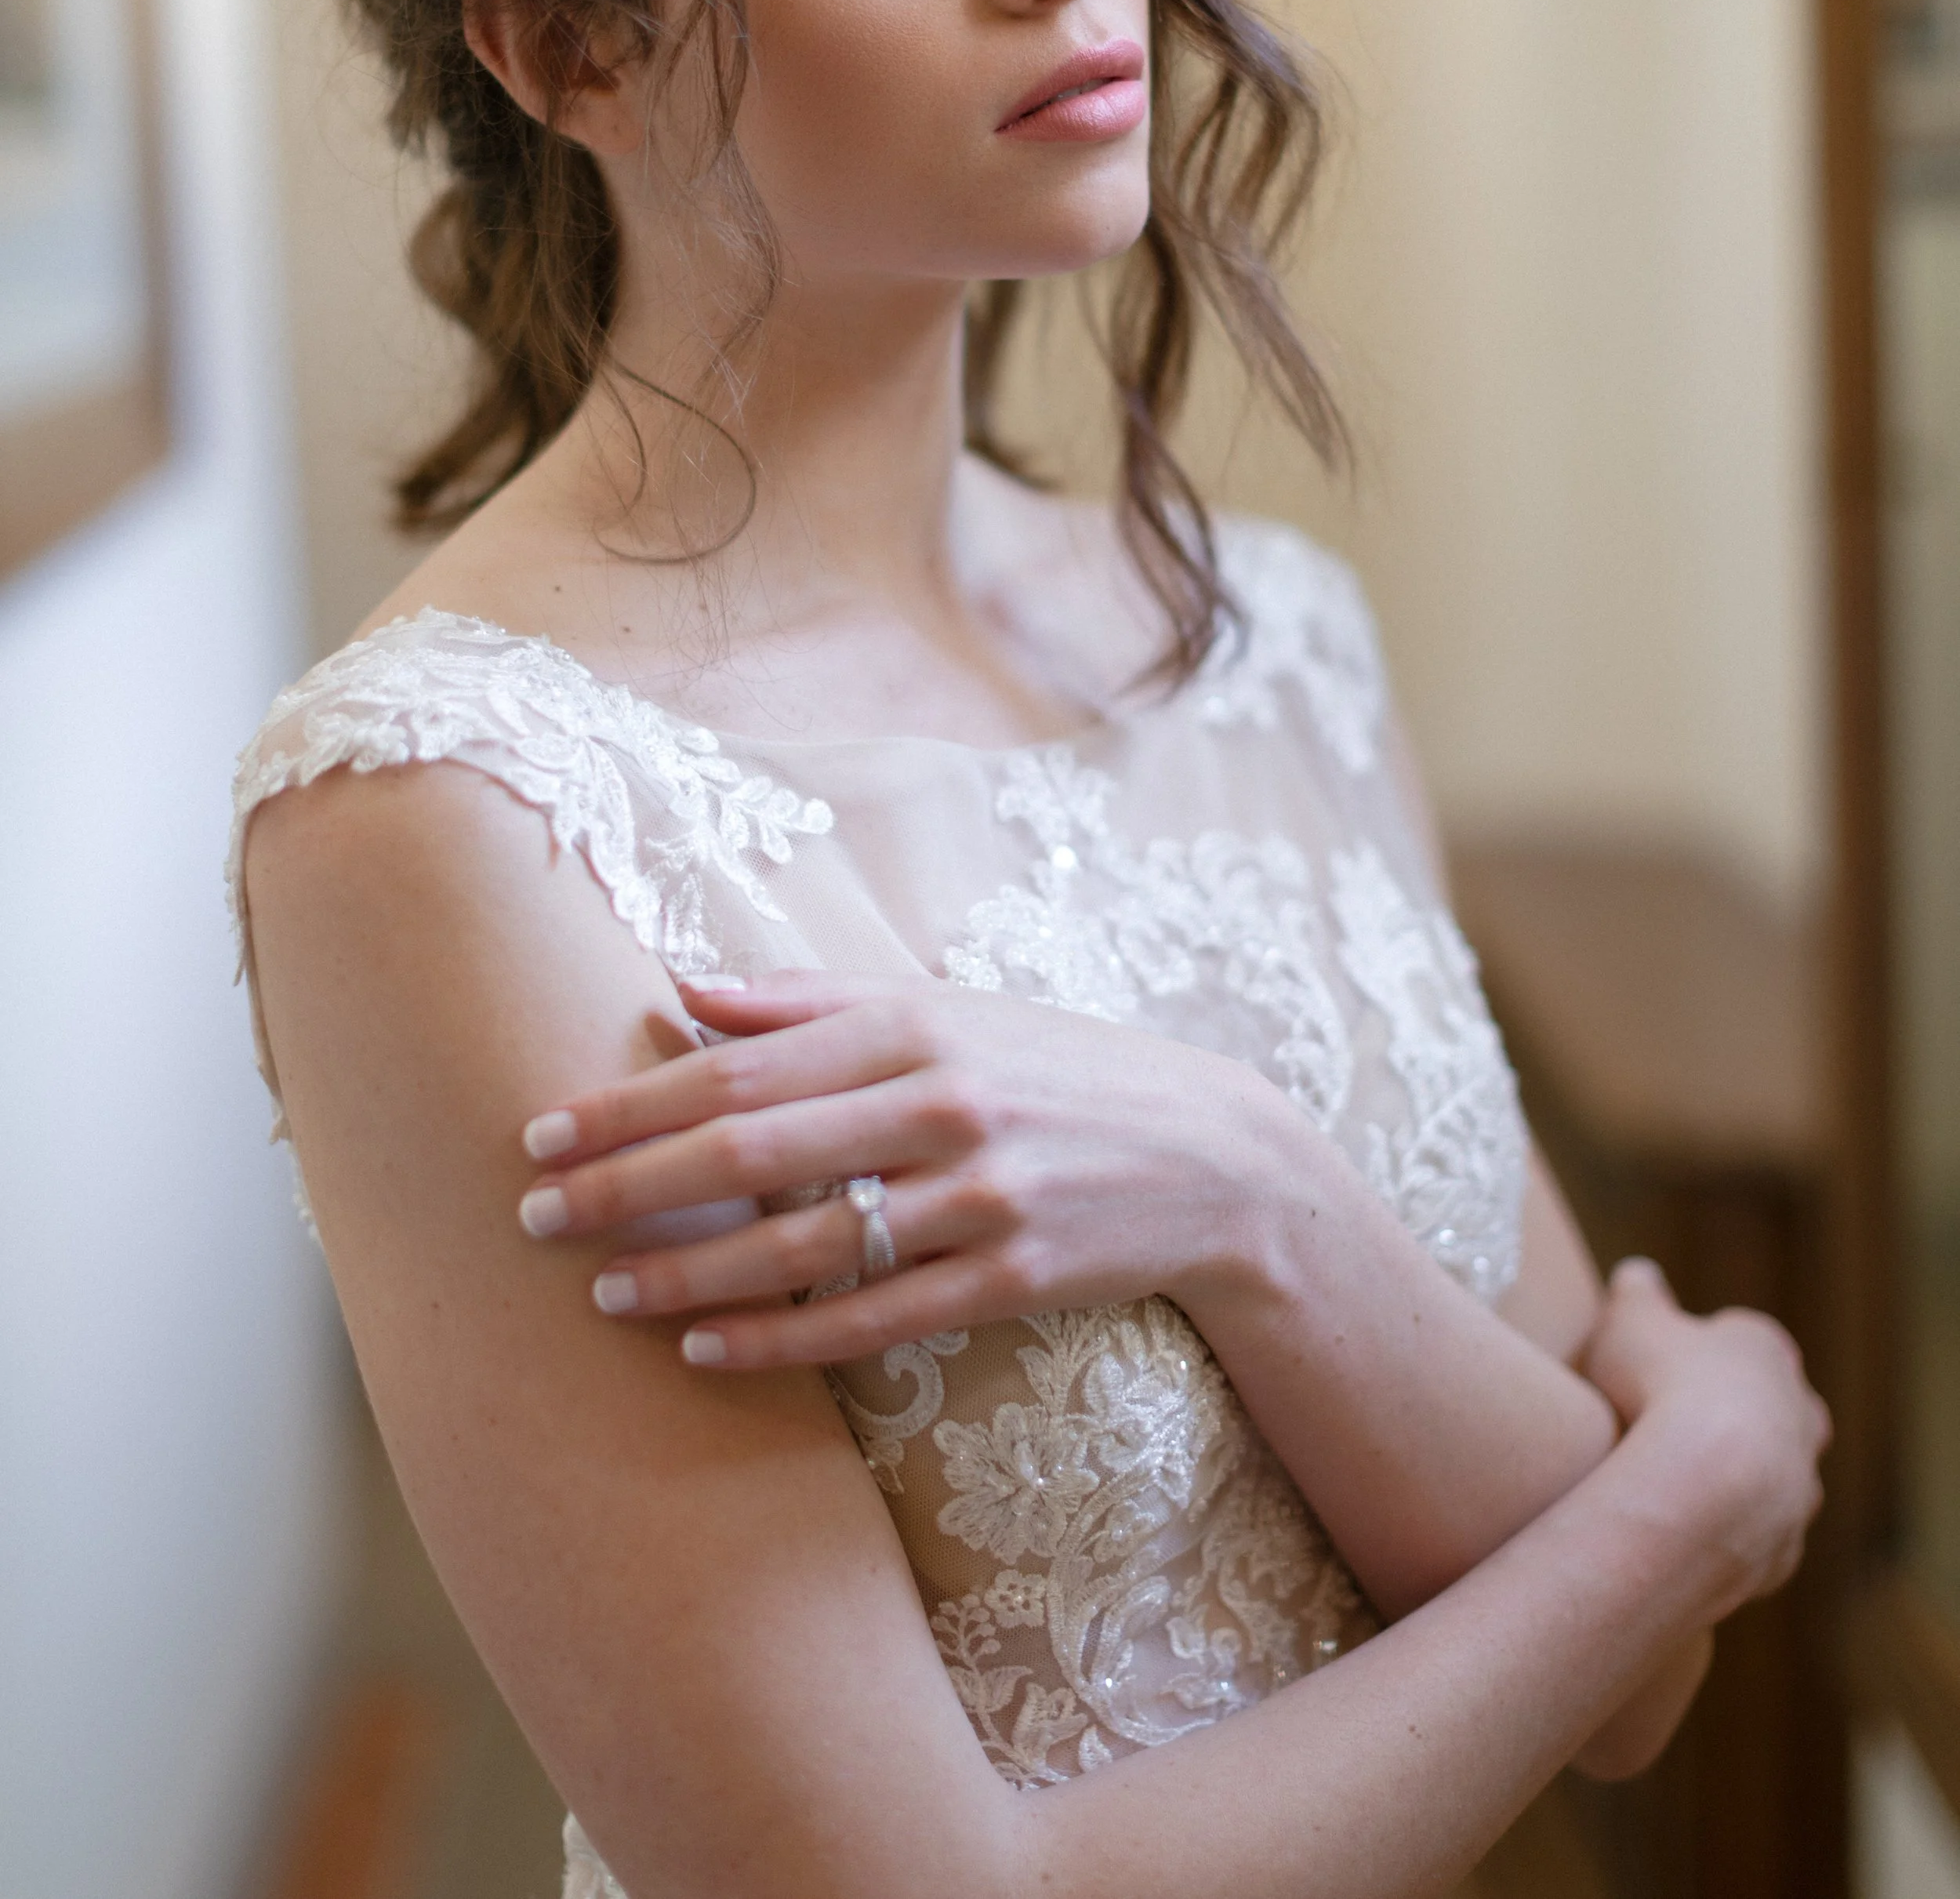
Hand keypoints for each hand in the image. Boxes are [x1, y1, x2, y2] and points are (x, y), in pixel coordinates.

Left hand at [515, 971, 1308, 1365]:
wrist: (1210, 1156)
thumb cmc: (1051, 1068)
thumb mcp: (945, 1009)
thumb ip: (808, 1002)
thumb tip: (682, 987)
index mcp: (914, 1025)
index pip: (740, 1063)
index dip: (632, 1103)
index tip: (540, 1129)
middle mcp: (942, 1103)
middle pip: (753, 1150)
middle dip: (629, 1185)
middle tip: (532, 1216)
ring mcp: (981, 1195)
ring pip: (802, 1246)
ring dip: (688, 1272)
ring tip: (601, 1292)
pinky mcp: (1011, 1277)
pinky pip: (872, 1319)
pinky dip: (781, 1339)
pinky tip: (704, 1350)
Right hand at [1580, 1258, 1830, 1615]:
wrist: (1703, 1489)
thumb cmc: (1661, 1384)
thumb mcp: (1628, 1320)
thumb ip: (1636, 1295)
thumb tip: (1638, 1275)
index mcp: (1766, 1351)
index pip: (1744, 1342)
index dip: (1700, 1351)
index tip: (1661, 1363)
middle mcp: (1799, 1417)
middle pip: (1773, 1411)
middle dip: (1731, 1418)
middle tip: (1669, 1427)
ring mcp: (1800, 1488)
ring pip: (1771, 1480)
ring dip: (1730, 1482)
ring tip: (1666, 1489)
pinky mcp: (1783, 1551)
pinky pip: (1752, 1539)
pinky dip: (1720, 1535)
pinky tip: (1672, 1533)